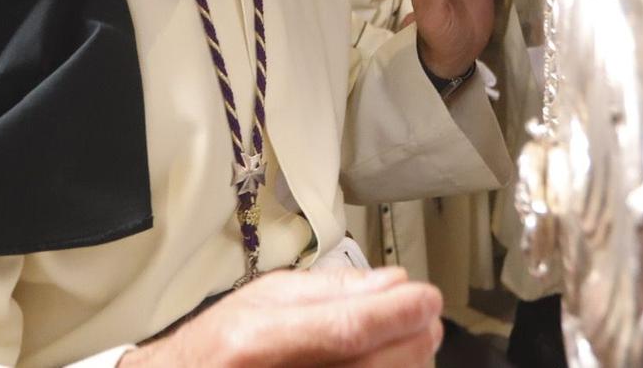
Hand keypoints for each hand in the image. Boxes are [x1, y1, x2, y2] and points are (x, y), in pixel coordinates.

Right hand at [123, 267, 441, 366]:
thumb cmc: (214, 348)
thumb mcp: (260, 299)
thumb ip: (328, 291)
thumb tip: (392, 283)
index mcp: (255, 340)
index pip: (345, 329)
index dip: (396, 315)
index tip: (427, 299)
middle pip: (369, 367)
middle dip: (412, 341)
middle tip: (426, 319)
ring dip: (406, 364)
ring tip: (410, 341)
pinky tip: (387, 363)